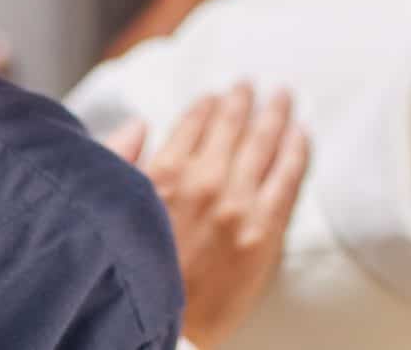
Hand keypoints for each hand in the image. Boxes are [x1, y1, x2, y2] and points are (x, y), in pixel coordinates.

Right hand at [102, 86, 309, 348]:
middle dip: (243, 100)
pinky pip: (288, 176)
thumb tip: (138, 124)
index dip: (207, 105)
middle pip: (232, 124)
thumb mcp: (108, 211)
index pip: (192, 121)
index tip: (215, 96)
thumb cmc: (133, 275)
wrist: (166, 331)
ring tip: (283, 97)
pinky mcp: (264, 231)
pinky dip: (297, 149)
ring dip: (274, 113)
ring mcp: (237, 205)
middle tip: (252, 86)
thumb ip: (119, 161)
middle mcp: (202, 181)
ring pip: (263, 142)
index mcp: (163, 174)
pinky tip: (302, 134)